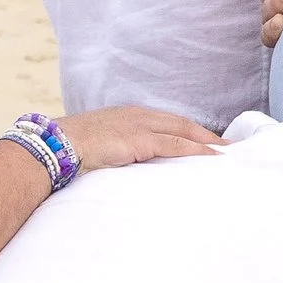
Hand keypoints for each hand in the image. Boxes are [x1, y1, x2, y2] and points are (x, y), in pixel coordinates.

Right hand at [58, 105, 223, 172]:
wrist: (54, 145)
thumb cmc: (68, 150)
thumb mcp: (96, 148)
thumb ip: (113, 153)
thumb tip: (119, 166)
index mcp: (126, 116)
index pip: (164, 122)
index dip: (186, 131)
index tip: (203, 140)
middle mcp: (136, 116)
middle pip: (180, 123)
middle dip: (205, 134)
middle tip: (227, 145)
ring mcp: (139, 126)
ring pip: (183, 131)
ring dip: (207, 142)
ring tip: (227, 152)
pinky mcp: (140, 140)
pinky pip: (176, 144)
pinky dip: (197, 150)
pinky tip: (212, 157)